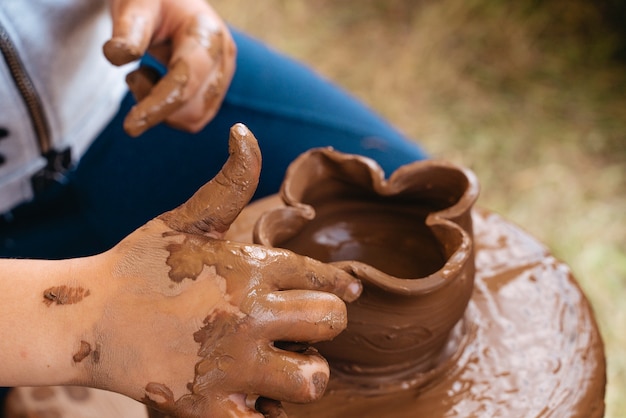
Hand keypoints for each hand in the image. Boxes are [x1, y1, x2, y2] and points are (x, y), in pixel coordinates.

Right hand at [79, 124, 360, 416]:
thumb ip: (230, 180)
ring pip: (312, 378)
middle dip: (323, 325)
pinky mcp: (209, 407)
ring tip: (282, 367)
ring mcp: (232, 363)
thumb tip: (244, 130)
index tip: (348, 293)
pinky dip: (267, 416)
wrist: (88, 317)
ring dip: (304, 374)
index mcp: (252, 266)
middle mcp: (250, 312)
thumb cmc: (140, 264)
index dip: (340, 285)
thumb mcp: (187, 218)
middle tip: (299, 329)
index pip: (324, 275)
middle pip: (331, 322)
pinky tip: (253, 400)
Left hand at [103, 0, 235, 136]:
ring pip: (194, 118)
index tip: (130, 126)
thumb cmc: (152, 0)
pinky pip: (195, 117)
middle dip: (157, 106)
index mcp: (207, 34)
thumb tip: (118, 56)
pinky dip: (170, 111)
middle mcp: (223, 58)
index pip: (185, 80)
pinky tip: (158, 83)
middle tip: (134, 75)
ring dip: (163, 109)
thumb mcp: (136, 6)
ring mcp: (224, 76)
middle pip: (193, 108)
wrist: (171, 1)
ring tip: (146, 75)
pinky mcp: (217, 89)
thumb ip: (129, 30)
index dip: (158, 105)